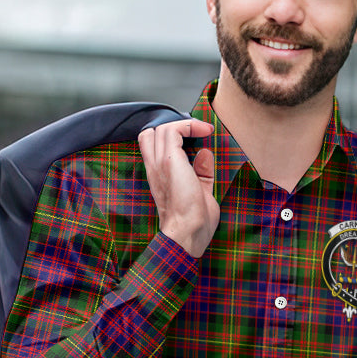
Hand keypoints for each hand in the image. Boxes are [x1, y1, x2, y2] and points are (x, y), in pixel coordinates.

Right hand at [138, 118, 217, 257]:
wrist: (187, 232)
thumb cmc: (194, 222)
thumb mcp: (200, 192)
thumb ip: (201, 173)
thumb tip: (205, 153)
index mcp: (158, 177)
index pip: (151, 146)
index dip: (170, 137)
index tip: (195, 138)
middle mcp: (154, 168)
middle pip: (151, 133)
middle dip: (174, 128)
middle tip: (196, 133)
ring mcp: (159, 163)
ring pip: (161, 128)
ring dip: (184, 125)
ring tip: (203, 130)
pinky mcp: (169, 161)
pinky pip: (173, 130)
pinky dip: (189, 126)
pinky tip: (204, 131)